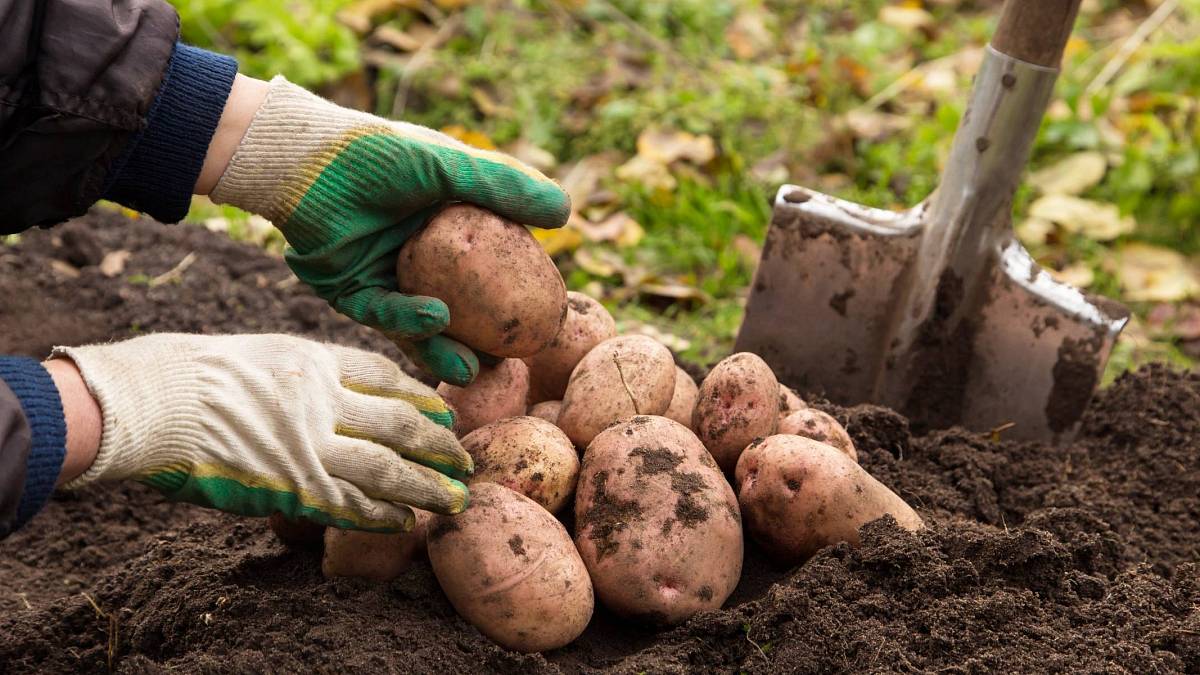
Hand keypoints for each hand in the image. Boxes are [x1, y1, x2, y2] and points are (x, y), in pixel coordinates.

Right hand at [52, 334, 471, 531]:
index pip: (385, 377)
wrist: (152, 399)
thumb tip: (333, 394)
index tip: (443, 411)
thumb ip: (304, 374)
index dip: (420, 396)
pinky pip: (347, 503)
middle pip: (400, 423)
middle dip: (438, 444)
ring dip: (425, 487)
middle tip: (465, 460)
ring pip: (386, 467)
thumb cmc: (192, 373)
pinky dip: (378, 515)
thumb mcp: (262, 353)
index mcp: (315, 361)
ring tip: (456, 500)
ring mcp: (309, 444)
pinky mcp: (289, 485)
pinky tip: (404, 523)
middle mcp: (323, 400)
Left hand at [208, 76, 570, 385]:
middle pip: (460, 307)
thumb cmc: (379, 153)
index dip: (515, 293)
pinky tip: (434, 318)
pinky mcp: (352, 292)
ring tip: (475, 368)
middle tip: (512, 360)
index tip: (542, 316)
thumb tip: (566, 213)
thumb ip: (505, 187)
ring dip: (447, 349)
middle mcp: (421, 256)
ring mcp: (388, 277)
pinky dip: (409, 318)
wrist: (305, 159)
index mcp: (447, 226)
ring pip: (422, 324)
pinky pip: (384, 314)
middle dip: (483, 341)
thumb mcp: (449, 167)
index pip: (491, 268)